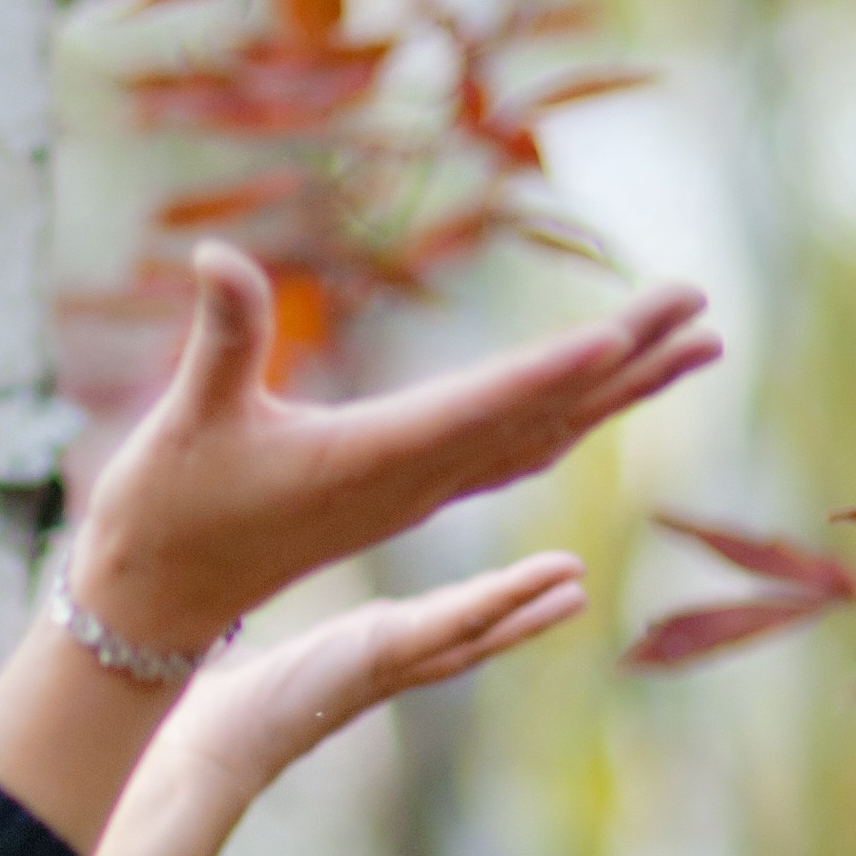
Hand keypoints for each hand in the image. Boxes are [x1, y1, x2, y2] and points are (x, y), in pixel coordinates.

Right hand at [73, 246, 715, 657]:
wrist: (155, 598)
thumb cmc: (167, 507)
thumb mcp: (187, 417)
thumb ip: (219, 337)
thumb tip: (215, 257)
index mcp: (374, 461)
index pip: (482, 409)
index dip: (554, 371)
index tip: (627, 337)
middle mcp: (414, 482)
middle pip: (544, 418)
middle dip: (626, 361)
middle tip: (701, 304)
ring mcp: (415, 492)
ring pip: (544, 437)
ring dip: (619, 390)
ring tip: (692, 345)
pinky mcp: (403, 493)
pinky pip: (512, 454)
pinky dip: (567, 417)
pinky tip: (596, 397)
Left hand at [94, 553, 585, 855]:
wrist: (204, 747)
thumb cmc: (210, 708)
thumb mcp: (237, 648)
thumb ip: (233, 626)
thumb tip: (202, 611)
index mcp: (353, 659)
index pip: (427, 630)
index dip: (471, 609)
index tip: (504, 587)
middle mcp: (380, 666)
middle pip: (467, 634)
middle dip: (519, 611)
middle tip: (572, 583)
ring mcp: (388, 663)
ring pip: (474, 630)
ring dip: (526, 606)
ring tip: (577, 581)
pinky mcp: (384, 656)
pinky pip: (457, 624)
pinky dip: (501, 601)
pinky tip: (542, 585)